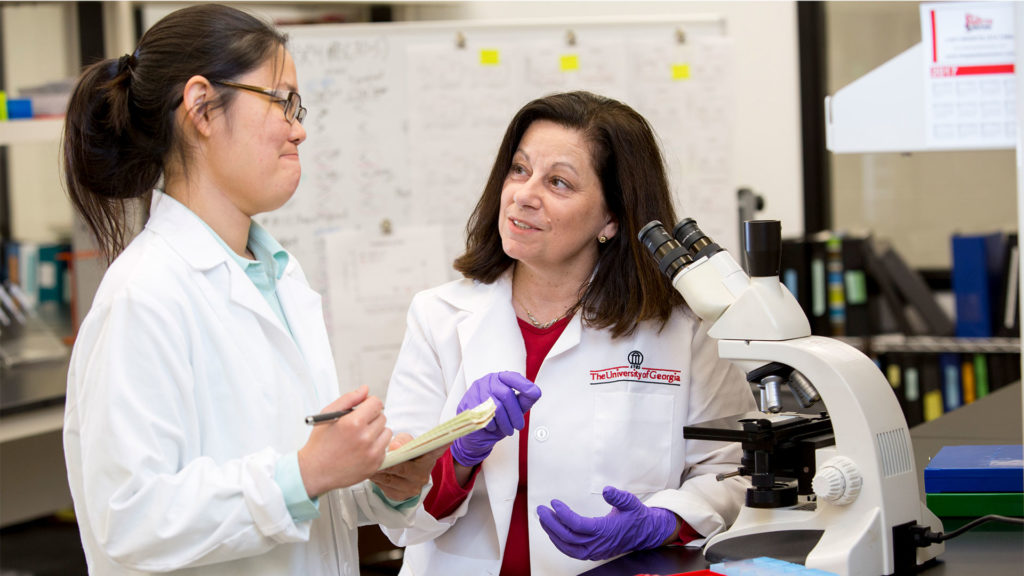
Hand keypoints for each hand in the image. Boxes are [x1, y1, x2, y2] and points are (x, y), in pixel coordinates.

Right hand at [298, 386, 390, 497]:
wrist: (315, 472)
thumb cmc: (320, 443)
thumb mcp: (328, 415)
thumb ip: (349, 399)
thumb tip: (365, 390)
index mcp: (353, 423)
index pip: (376, 403)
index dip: (369, 404)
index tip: (365, 408)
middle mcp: (365, 437)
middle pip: (382, 417)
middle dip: (372, 418)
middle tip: (358, 425)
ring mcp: (372, 452)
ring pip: (387, 432)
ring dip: (377, 432)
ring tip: (360, 438)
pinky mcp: (375, 464)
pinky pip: (385, 448)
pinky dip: (376, 447)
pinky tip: (362, 449)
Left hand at [369, 433, 448, 501]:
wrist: (402, 473)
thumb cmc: (406, 453)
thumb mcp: (406, 442)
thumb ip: (402, 441)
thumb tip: (394, 448)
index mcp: (428, 458)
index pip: (436, 450)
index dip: (442, 444)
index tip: (447, 437)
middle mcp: (423, 475)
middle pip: (402, 467)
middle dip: (387, 462)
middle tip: (373, 454)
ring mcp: (412, 488)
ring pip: (389, 478)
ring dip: (377, 470)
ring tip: (367, 461)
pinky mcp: (400, 497)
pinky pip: (383, 487)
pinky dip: (375, 479)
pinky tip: (372, 471)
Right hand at [450, 371, 540, 467]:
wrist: (477, 436)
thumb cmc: (496, 420)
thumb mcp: (514, 409)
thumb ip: (524, 400)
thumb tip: (536, 391)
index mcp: (499, 379)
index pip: (513, 377)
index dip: (524, 385)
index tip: (534, 393)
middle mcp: (487, 382)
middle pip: (506, 394)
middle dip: (515, 414)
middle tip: (519, 426)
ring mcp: (475, 392)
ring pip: (496, 407)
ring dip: (505, 422)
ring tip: (508, 429)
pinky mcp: (467, 405)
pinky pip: (484, 416)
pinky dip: (492, 425)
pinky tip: (492, 427)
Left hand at [537, 486, 678, 560]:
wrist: (645, 534)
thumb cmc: (636, 517)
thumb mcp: (631, 503)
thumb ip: (618, 497)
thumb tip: (606, 489)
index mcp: (605, 531)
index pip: (577, 525)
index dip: (563, 514)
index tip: (554, 502)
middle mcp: (598, 544)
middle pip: (568, 537)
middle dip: (551, 523)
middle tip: (540, 510)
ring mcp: (594, 551)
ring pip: (567, 547)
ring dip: (552, 534)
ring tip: (543, 519)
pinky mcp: (593, 554)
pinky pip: (571, 552)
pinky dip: (559, 542)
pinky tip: (552, 532)